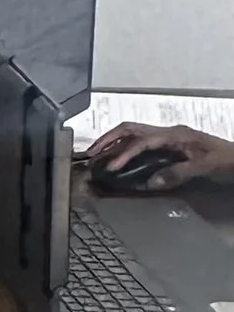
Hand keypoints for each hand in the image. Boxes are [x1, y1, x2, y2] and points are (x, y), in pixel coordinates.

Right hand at [85, 121, 233, 191]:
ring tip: (97, 153)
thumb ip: (177, 173)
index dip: (124, 154)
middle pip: (131, 129)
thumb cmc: (225, 159)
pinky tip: (118, 157)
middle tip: (91, 153)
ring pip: (134, 133)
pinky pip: (141, 141)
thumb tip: (151, 182)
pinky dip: (125, 147)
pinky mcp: (169, 144)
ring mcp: (168, 137)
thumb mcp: (204, 167)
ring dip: (114, 141)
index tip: (112, 167)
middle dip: (109, 139)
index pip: (142, 141)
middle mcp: (168, 132)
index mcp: (175, 135)